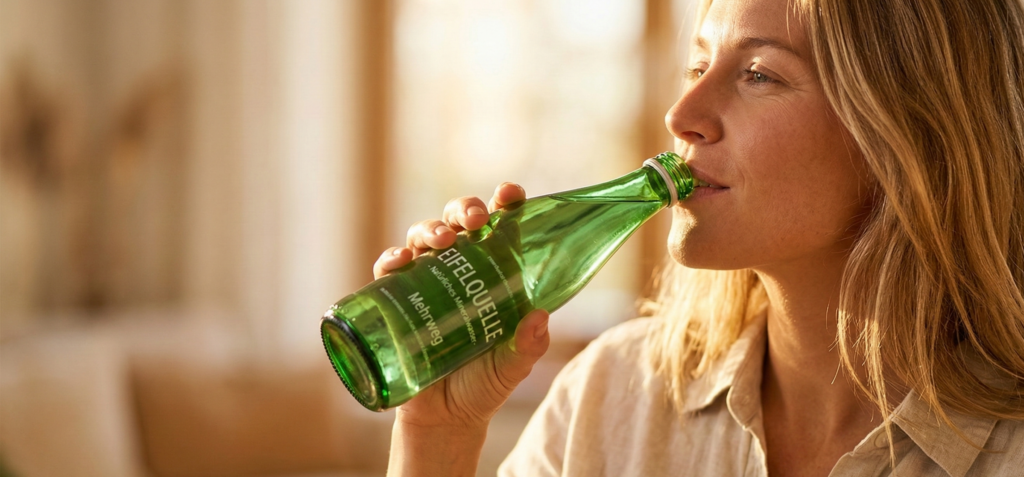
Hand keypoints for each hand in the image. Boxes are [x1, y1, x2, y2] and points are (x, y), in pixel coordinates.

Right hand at [373, 182, 550, 429]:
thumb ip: (529, 344)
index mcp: (493, 272)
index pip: (499, 227)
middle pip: (457, 221)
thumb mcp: (513, 365)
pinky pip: (388, 269)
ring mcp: (425, 280)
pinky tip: (400, 262)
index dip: (504, 203)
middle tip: (474, 219)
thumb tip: (539, 317)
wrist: (446, 417)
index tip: (510, 194)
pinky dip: (391, 259)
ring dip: (429, 229)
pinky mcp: (396, 299)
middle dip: (463, 209)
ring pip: (422, 236)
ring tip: (440, 241)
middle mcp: (458, 268)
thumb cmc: (484, 382)